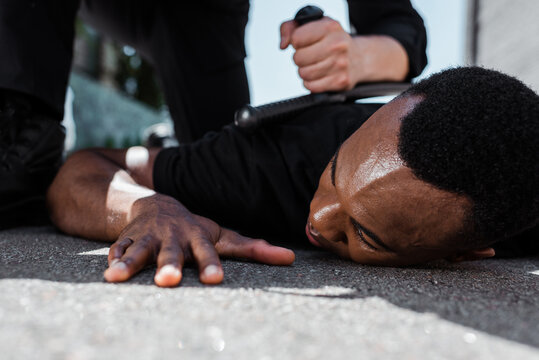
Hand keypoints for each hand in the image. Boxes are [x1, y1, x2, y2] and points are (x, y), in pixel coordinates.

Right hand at [103, 195, 294, 286]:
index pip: (208, 252)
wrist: (157, 205)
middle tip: (168, 281)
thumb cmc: (194, 228)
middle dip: (169, 265)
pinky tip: (107, 270)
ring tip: (116, 276)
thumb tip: (291, 259)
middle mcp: (173, 237)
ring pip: (138, 249)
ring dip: (129, 262)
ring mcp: (149, 236)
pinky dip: (113, 257)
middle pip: (171, 252)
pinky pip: (117, 247)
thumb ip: (252, 249)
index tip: (216, 280)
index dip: (211, 265)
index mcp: (197, 238)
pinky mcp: (127, 238)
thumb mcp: (222, 236)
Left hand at [280, 17, 359, 91]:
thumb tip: (283, 45)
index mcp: (330, 27)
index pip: (296, 39)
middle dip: (300, 58)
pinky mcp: (341, 81)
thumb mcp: (313, 25)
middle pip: (298, 58)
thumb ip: (289, 28)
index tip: (304, 43)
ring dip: (305, 71)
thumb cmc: (331, 41)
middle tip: (310, 56)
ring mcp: (341, 64)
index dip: (296, 42)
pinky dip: (311, 83)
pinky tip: (319, 75)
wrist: (360, 58)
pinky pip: (311, 86)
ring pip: (304, 73)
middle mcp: (337, 44)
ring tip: (315, 65)